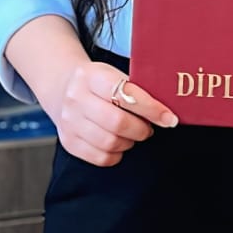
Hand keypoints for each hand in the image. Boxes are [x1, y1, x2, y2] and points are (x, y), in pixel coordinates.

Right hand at [55, 61, 179, 166]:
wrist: (63, 88)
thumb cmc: (98, 83)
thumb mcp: (112, 74)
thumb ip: (135, 89)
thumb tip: (166, 111)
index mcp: (91, 76)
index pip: (126, 93)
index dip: (151, 108)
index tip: (169, 118)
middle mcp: (76, 98)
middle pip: (118, 122)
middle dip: (142, 129)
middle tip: (149, 128)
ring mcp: (69, 121)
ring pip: (110, 142)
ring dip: (130, 142)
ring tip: (133, 133)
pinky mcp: (69, 141)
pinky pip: (101, 157)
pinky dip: (117, 154)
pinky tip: (119, 143)